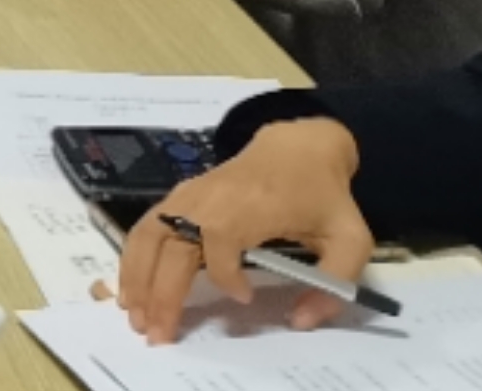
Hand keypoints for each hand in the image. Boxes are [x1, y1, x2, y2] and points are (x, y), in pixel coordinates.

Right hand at [117, 120, 371, 341]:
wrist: (297, 147)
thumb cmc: (322, 196)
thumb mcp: (350, 238)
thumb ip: (335, 283)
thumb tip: (300, 321)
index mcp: (250, 205)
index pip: (221, 242)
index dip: (227, 275)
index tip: (245, 298)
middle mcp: (209, 198)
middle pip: (173, 245)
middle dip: (162, 293)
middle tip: (157, 335)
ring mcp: (189, 195)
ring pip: (150, 236)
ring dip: (137, 277)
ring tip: (134, 316)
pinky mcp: (180, 197)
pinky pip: (147, 228)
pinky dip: (133, 258)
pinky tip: (130, 288)